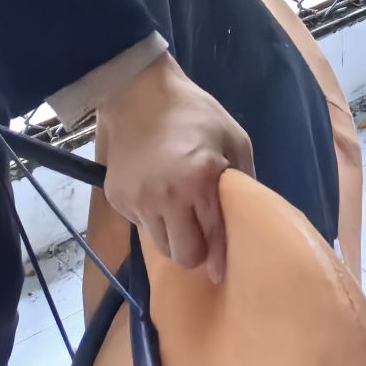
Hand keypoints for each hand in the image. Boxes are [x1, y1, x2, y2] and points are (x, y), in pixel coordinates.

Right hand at [99, 53, 253, 282]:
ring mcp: (137, 200)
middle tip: (199, 234)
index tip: (220, 272)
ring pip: (160, 246)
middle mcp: (165, 196)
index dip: (218, 258)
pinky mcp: (117, 199)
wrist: (139, 93)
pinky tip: (157, 193)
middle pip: (182, 255)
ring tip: (178, 212)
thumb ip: (243, 180)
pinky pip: (140, 225)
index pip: (213, 235)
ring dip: (173, 236)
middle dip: (194, 250)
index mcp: (199, 179)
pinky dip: (152, 218)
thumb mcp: (234, 138)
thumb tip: (248, 216)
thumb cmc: (195, 114)